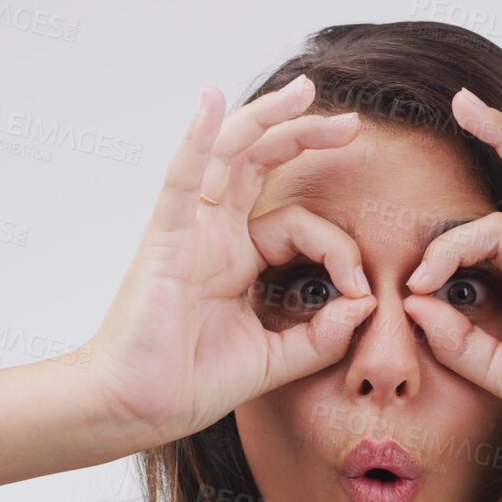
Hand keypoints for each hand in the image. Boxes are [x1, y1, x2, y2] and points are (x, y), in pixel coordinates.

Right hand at [79, 75, 378, 451]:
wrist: (137, 409)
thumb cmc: (190, 384)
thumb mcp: (275, 359)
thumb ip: (321, 336)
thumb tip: (365, 305)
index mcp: (239, 260)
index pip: (299, 225)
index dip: (340, 250)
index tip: (361, 290)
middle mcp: (215, 236)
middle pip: (261, 164)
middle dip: (306, 136)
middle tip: (352, 123)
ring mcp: (189, 231)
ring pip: (229, 155)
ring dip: (266, 118)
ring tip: (305, 92)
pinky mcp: (165, 238)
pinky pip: (183, 178)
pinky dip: (197, 137)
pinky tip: (210, 100)